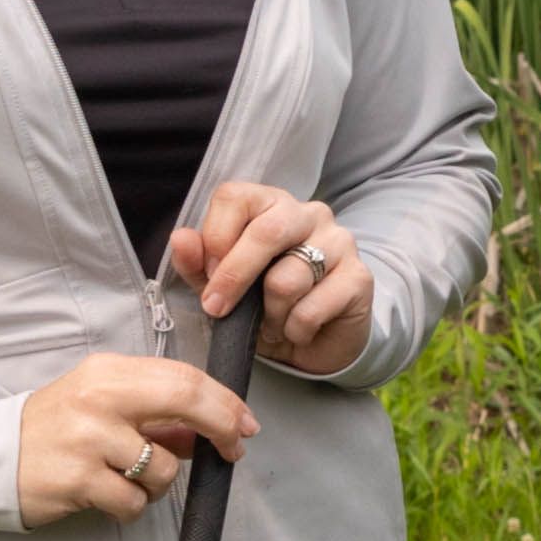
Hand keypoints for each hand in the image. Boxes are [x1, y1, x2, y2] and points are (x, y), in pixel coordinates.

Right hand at [16, 349, 257, 528]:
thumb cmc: (55, 428)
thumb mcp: (104, 404)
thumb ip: (156, 411)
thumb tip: (210, 430)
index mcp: (109, 371)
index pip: (184, 377)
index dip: (225, 402)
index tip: (245, 424)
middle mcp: (99, 398)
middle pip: (186, 402)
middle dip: (222, 428)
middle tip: (233, 451)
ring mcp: (88, 440)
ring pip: (164, 469)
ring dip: (160, 484)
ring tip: (128, 479)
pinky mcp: (77, 480)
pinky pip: (134, 502)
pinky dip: (131, 506)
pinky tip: (107, 496)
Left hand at [168, 179, 371, 377]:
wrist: (314, 343)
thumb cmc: (264, 306)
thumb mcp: (222, 287)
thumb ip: (198, 263)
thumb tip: (181, 238)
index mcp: (271, 205)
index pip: (235, 196)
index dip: (215, 236)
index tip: (208, 273)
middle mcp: (310, 214)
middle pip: (267, 231)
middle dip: (234, 276)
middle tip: (217, 308)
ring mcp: (340, 242)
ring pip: (287, 279)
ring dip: (269, 314)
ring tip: (272, 322)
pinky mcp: (360, 278)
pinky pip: (311, 309)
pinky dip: (294, 330)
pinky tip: (298, 330)